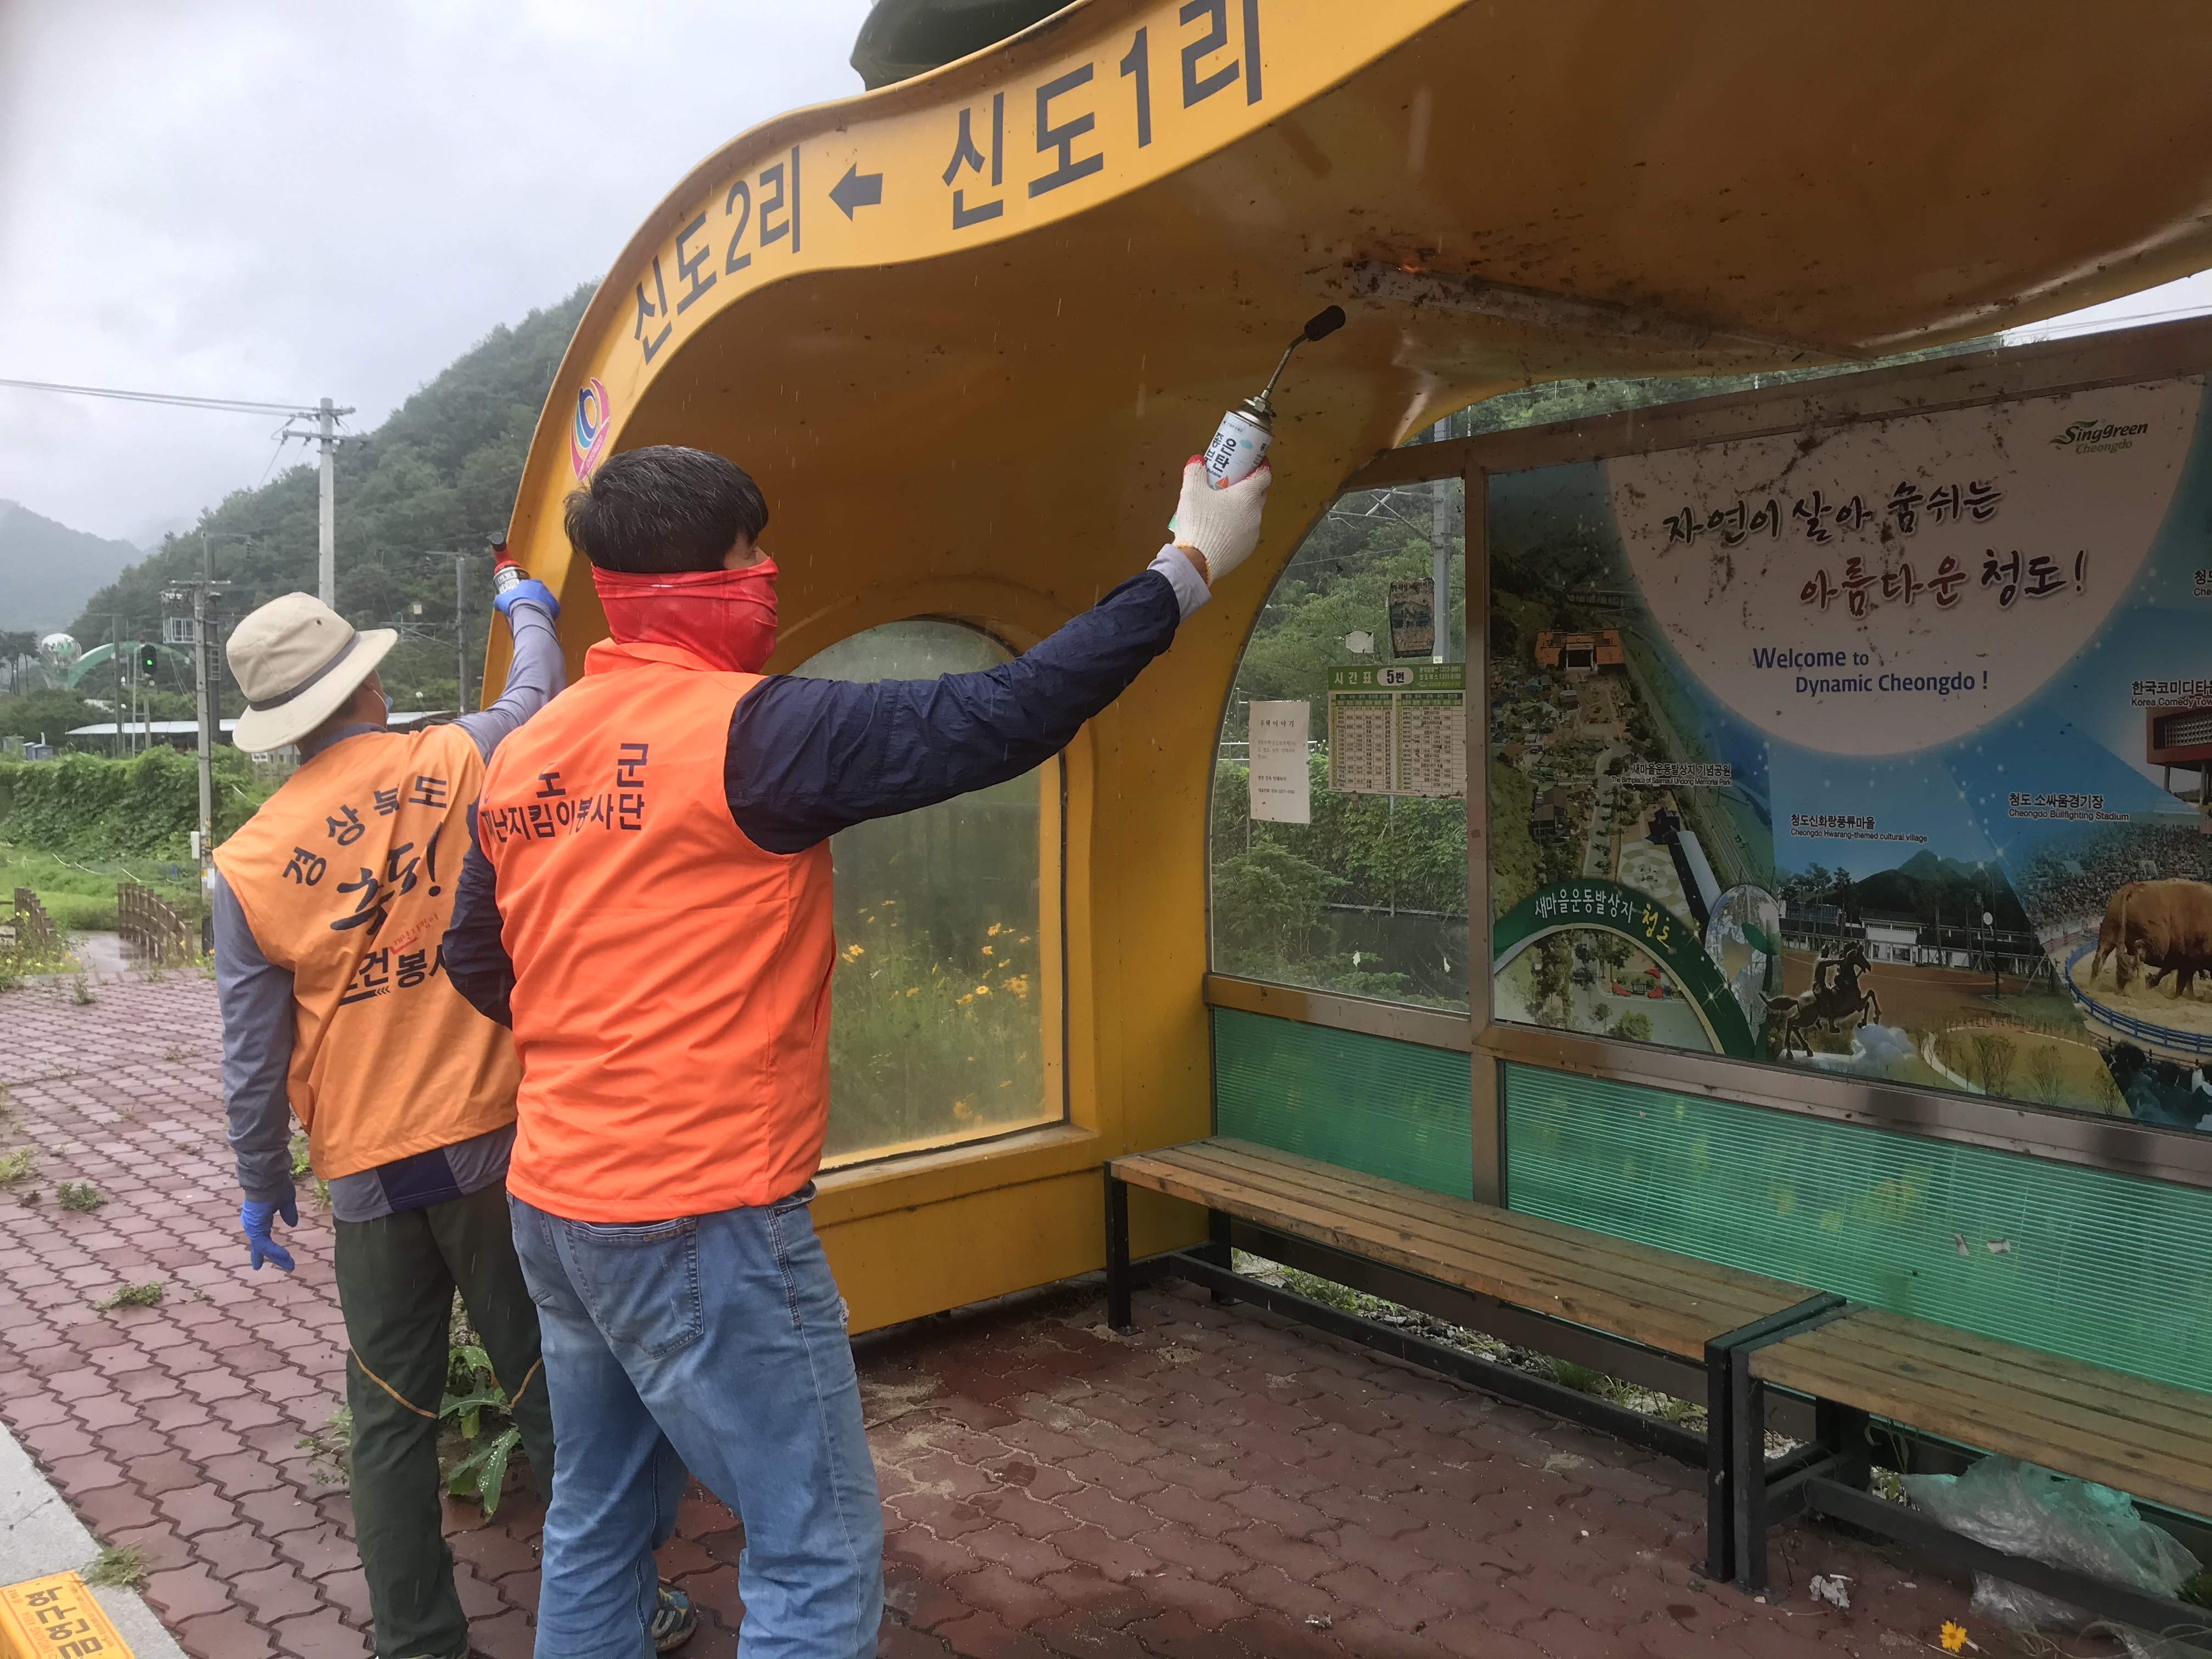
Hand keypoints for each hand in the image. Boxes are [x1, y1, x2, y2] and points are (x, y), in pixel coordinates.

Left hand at [241, 1193, 297, 1272]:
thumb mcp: (286, 1201)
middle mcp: (253, 1223)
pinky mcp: (255, 1227)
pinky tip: (284, 1256)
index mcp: (259, 1216)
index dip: (263, 1247)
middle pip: (259, 1244)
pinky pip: (264, 1243)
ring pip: (262, 1246)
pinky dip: (275, 1251)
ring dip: (275, 1256)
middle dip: (262, 1256)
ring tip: (289, 1264)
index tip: (260, 1258)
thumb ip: (288, 1213)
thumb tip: (292, 1224)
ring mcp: (252, 1226)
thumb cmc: (276, 1185)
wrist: (267, 1178)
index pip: (261, 1235)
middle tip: (258, 1268)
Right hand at [493, 577, 559, 619]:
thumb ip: (500, 600)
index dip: (524, 590)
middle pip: (538, 591)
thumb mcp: (502, 600)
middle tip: (528, 605)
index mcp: (528, 583)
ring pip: (546, 600)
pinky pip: (553, 610)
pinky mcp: (556, 607)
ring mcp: (549, 596)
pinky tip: (542, 618)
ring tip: (535, 613)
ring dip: (542, 605)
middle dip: (534, 597)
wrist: (529, 614)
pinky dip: (548, 613)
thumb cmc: (515, 604)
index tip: (521, 596)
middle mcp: (541, 587)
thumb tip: (497, 603)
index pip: (528, 584)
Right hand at [1168, 458, 1269, 584]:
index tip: (1255, 463)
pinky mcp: (1246, 550)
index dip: (1262, 467)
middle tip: (1233, 484)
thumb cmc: (1199, 522)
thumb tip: (1198, 461)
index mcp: (1247, 496)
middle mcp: (1255, 514)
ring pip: (1251, 516)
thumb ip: (1195, 472)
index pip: (1264, 475)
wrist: (1198, 561)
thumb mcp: (1191, 492)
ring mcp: (1253, 534)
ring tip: (1221, 510)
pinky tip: (1220, 531)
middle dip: (1249, 488)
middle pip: (1259, 495)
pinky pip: (1244, 534)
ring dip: (1241, 511)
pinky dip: (1236, 529)